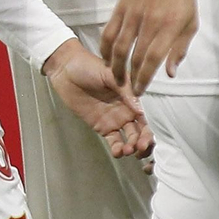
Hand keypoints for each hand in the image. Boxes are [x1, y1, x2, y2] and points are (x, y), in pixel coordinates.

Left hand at [41, 39, 153, 158]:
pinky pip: (114, 141)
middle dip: (145, 141)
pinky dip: (118, 149)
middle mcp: (129, 109)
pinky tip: (118, 152)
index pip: (150, 114)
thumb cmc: (88, 65)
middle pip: (144, 129)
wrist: (65, 69)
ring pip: (131, 138)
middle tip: (141, 147)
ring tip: (128, 150)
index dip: (154, 126)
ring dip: (133, 147)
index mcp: (134, 95)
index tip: (152, 135)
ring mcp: (116, 119)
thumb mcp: (109, 73)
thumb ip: (125, 89)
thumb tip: (141, 110)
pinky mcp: (103, 126)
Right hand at [101, 0, 197, 92]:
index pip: (152, 59)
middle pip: (135, 56)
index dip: (144, 78)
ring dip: (115, 65)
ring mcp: (133, 13)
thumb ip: (179, 50)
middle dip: (130, 76)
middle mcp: (150, 21)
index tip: (139, 90)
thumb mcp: (191, 24)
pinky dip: (105, 47)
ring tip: (115, 78)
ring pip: (118, 46)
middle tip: (128, 88)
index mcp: (169, 27)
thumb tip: (169, 74)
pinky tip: (106, 58)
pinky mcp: (120, 7)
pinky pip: (109, 31)